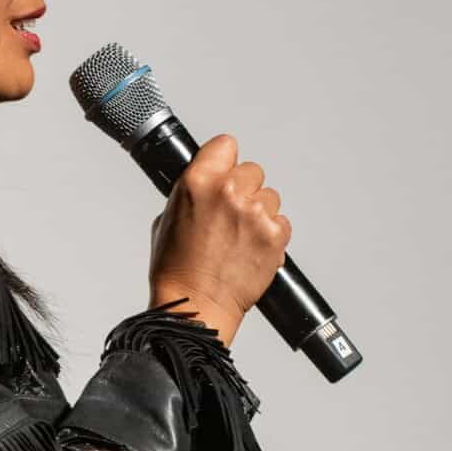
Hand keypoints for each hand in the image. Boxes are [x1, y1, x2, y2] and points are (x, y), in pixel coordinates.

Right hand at [149, 134, 291, 346]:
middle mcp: (228, 192)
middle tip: (231, 216)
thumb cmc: (177, 270)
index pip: (226, 145)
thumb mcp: (169, 217)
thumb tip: (209, 184)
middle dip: (244, 189)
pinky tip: (252, 250)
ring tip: (240, 238)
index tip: (225, 171)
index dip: (225, 160)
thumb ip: (193, 192)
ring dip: (259, 213)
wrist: (196, 305)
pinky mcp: (275, 235)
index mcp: (198, 181)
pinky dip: (271, 235)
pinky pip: (282, 222)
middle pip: (252, 170)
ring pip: (270, 196)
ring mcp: (254, 213)